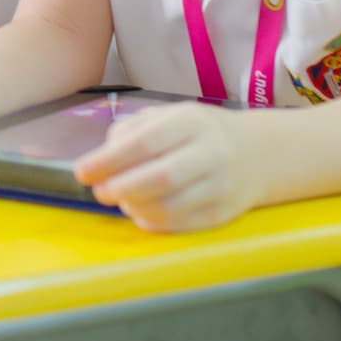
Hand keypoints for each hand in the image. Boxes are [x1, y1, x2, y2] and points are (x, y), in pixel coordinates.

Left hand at [73, 102, 263, 231]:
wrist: (259, 154)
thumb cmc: (198, 132)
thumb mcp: (168, 116)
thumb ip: (131, 130)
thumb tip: (102, 157)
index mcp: (191, 121)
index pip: (144, 142)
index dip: (108, 160)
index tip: (81, 171)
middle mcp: (211, 152)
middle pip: (160, 177)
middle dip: (120, 187)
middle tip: (99, 191)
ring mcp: (221, 185)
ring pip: (171, 205)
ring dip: (135, 207)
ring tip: (120, 200)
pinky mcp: (224, 213)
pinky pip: (182, 224)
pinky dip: (154, 222)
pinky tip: (140, 212)